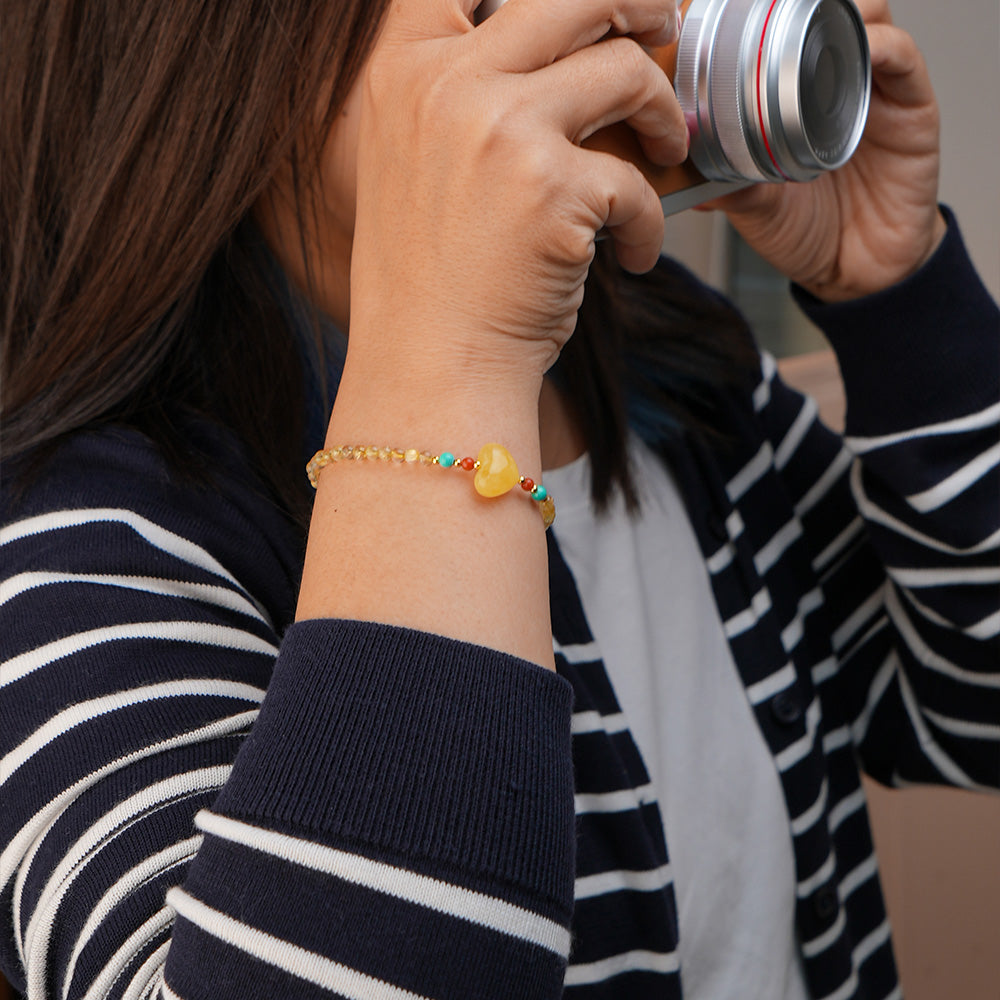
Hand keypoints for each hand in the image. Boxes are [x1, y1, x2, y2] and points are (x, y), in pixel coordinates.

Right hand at [346, 0, 687, 390]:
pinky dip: (651, 221)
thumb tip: (554, 60)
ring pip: (624, 71)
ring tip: (669, 148)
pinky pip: (639, 181)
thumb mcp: (413, 167)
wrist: (429, 369)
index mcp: (403, 72)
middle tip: (662, 29)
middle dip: (637, 3)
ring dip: (664, 111)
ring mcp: (500, 129)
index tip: (588, 10)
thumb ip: (458, 101)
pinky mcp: (554, 188)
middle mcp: (447, 84)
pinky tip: (635, 255)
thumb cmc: (431, 285)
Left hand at [704, 0, 945, 301]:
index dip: (765, 14)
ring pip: (867, 18)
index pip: (785, 32)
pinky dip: (881, 45)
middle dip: (804, 2)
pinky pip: (902, 58)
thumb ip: (722, 180)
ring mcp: (874, 90)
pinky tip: (859, 52)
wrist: (852, 273)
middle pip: (826, 11)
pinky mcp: (911, 108)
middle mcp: (834, 84)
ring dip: (842, 10)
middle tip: (773, 7)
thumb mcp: (751, 204)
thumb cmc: (803, 231)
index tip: (731, 8)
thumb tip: (677, 166)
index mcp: (793, 97)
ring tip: (814, 20)